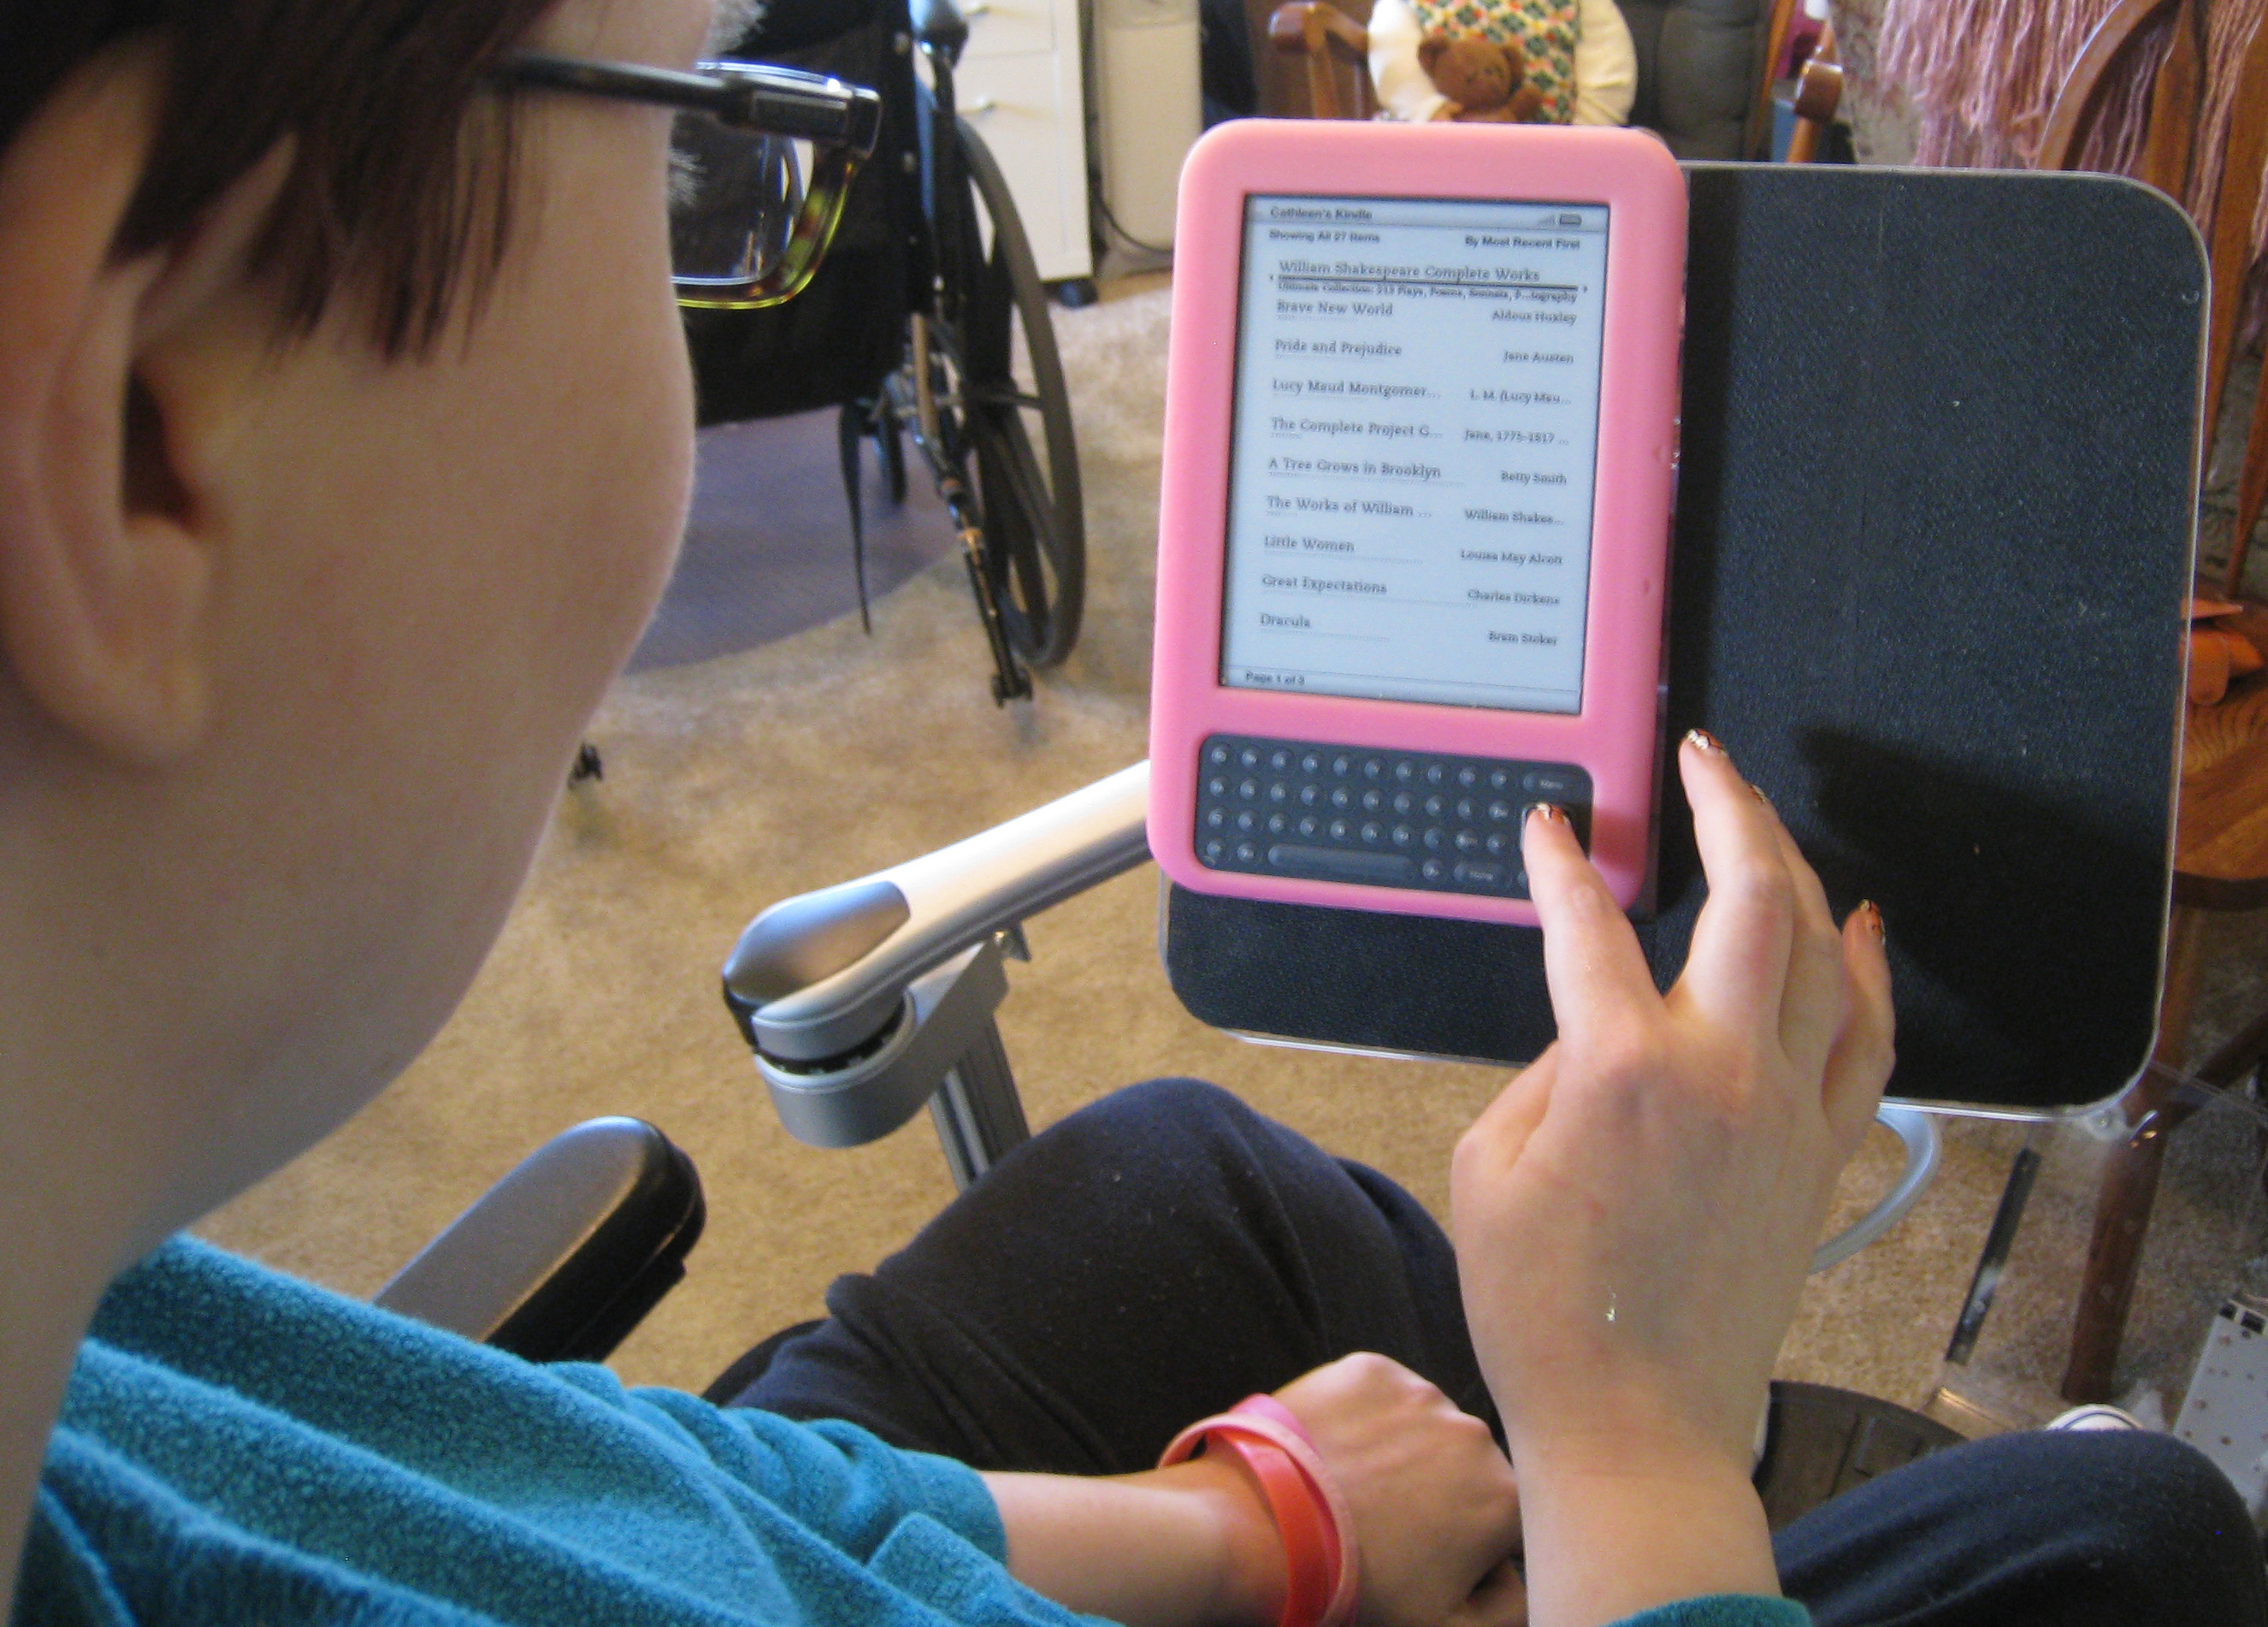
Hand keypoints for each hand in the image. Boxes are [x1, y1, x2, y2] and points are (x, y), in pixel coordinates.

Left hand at [1272, 1353, 1525, 1626]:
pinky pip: (1378, 1394)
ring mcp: (1421, 1395)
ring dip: (1402, 1451)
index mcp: (1505, 1498)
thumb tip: (1510, 1574)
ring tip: (1353, 1488)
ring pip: (1423, 1426)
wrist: (1266, 1529)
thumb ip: (1507, 1606)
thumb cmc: (1356, 1585)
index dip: (1467, 1542)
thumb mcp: (1445, 1626)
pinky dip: (1362, 1417)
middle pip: (1464, 1467)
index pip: (1501, 1518)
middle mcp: (1474, 1435)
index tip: (1426, 1554)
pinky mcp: (1371, 1370)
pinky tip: (1335, 1452)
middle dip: (1436, 1491)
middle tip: (1384, 1523)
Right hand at [1448, 731, 1892, 1624]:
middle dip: (1727, 805)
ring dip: (1793, 866)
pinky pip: (1868, 1038)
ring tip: (1760, 819)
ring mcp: (1786, 1111)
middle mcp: (1721, 1070)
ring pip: (1818, 949)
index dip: (1557, 862)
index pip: (1584, 923)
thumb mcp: (1486, 1169)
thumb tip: (1595, 1028)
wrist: (1637, 1425)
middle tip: (1699, 759)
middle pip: (1752, 895)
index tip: (1547, 828)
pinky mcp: (1821, 1155)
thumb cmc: (1546, 1314)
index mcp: (1619, 1068)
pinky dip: (1869, 970)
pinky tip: (1859, 923)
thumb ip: (1543, 1072)